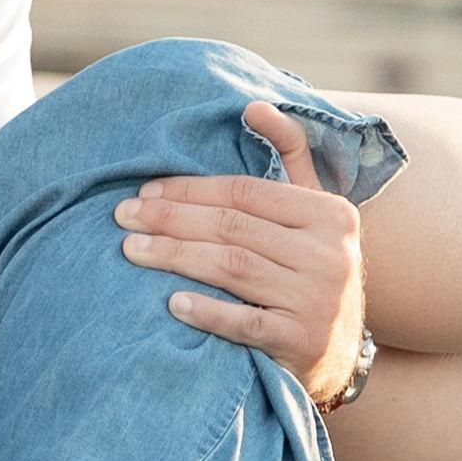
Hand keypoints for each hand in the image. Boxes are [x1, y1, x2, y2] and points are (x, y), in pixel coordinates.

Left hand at [116, 98, 368, 404]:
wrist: (338, 355)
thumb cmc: (310, 271)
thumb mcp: (314, 213)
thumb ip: (290, 156)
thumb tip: (254, 105)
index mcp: (331, 214)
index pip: (247, 192)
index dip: (190, 189)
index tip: (145, 190)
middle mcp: (331, 255)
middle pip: (233, 227)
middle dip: (171, 218)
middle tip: (123, 216)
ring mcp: (318, 301)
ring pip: (233, 268)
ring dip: (174, 256)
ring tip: (131, 249)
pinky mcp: (302, 343)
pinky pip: (245, 323)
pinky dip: (207, 311)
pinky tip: (172, 303)